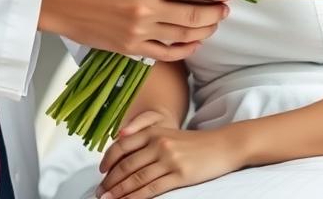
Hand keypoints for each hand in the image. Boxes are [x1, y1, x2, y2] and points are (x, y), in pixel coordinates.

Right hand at [39, 0, 231, 60]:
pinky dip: (184, 50)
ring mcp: (138, 33)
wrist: (55, 0)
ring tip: (214, 23)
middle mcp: (145, 11)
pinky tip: (194, 43)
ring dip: (204, 31)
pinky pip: (165, 53)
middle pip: (192, 16)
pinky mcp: (129, 48)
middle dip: (214, 12)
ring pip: (183, 37)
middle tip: (225, 8)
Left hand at [95, 111, 244, 198]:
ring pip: (137, 178)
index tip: (100, 172)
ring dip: (119, 191)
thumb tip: (122, 144)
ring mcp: (169, 159)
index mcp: (154, 131)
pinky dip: (136, 197)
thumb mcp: (168, 133)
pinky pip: (152, 188)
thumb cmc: (194, 143)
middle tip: (100, 191)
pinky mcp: (179, 175)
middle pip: (127, 164)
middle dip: (111, 180)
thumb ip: (146, 137)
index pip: (123, 145)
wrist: (222, 145)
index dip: (109, 159)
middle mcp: (158, 143)